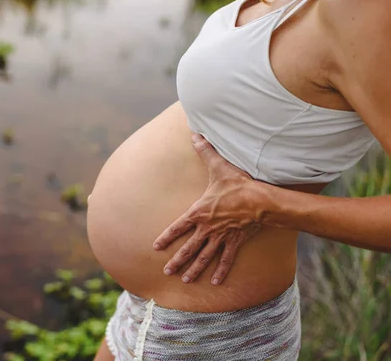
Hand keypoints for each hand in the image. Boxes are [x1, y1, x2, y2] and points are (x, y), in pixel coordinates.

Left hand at [153, 134, 267, 284]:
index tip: (155, 246)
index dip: (166, 237)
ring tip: (185, 280)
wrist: (262, 200)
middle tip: (167, 271)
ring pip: (205, 256)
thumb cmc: (238, 184)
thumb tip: (195, 134)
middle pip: (189, 248)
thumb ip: (206, 152)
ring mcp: (221, 237)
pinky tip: (215, 281)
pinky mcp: (236, 241)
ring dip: (194, 269)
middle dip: (177, 260)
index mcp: (199, 212)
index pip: (178, 227)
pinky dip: (221, 270)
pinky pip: (226, 259)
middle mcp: (207, 228)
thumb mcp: (219, 167)